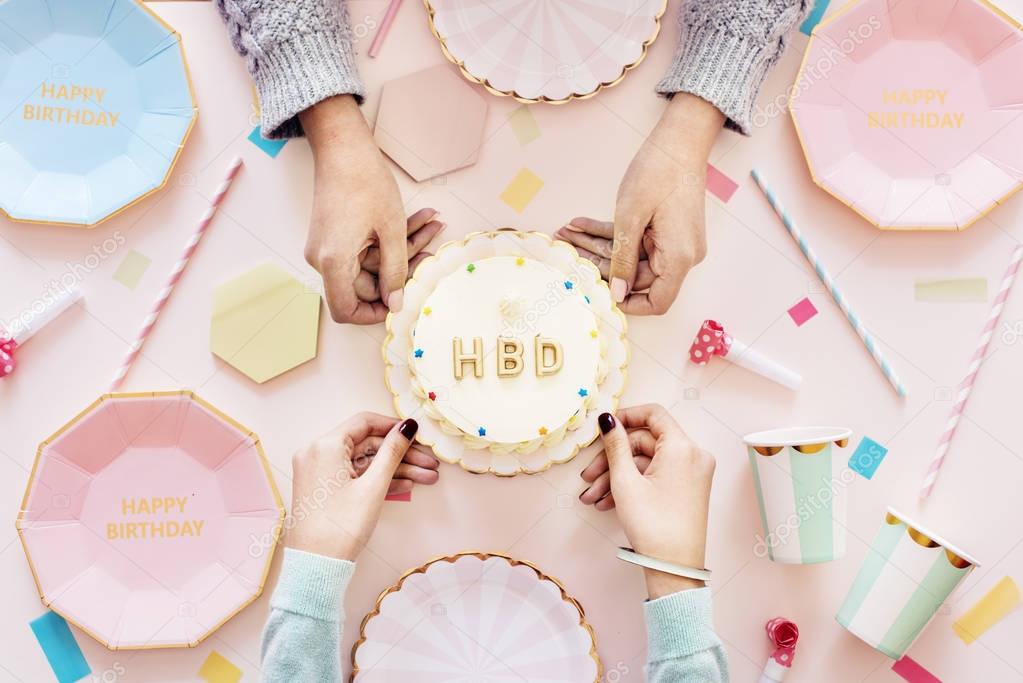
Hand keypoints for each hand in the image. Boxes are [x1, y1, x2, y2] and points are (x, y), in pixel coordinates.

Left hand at [287, 413, 438, 560]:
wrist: (316, 566)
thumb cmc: (341, 526)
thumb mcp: (373, 486)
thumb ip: (392, 452)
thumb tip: (408, 426)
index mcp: (325, 446)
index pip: (364, 422)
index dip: (394, 426)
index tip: (418, 435)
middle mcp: (318, 453)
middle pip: (368, 444)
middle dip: (401, 454)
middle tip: (430, 463)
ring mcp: (320, 472)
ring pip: (364, 462)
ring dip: (395, 469)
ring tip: (427, 478)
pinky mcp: (324, 489)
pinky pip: (355, 476)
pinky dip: (377, 480)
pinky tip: (405, 486)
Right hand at [300, 95, 443, 323]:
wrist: (342, 146)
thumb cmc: (365, 181)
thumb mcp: (391, 230)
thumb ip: (396, 272)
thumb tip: (396, 304)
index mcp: (333, 261)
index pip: (346, 310)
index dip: (373, 314)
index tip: (400, 304)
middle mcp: (323, 259)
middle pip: (365, 284)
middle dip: (402, 270)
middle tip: (432, 253)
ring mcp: (327, 247)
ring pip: (370, 263)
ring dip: (402, 248)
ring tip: (432, 224)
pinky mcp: (333, 235)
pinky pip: (364, 248)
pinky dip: (389, 239)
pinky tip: (419, 219)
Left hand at [557, 93, 723, 314]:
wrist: (679, 140)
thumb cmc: (658, 172)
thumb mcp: (630, 218)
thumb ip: (622, 259)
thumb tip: (616, 293)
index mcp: (679, 258)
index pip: (658, 302)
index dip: (627, 304)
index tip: (598, 294)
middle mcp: (681, 256)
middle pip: (636, 277)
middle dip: (599, 264)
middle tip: (566, 249)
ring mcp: (674, 243)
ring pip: (630, 257)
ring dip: (598, 245)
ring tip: (565, 233)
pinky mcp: (666, 231)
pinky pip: (636, 241)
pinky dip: (610, 233)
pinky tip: (579, 223)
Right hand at [580, 405, 714, 598]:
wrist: (674, 568)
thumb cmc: (652, 525)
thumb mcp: (626, 482)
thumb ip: (615, 445)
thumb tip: (607, 419)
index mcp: (683, 448)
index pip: (654, 414)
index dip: (626, 416)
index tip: (604, 427)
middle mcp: (693, 456)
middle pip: (644, 443)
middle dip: (612, 460)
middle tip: (588, 478)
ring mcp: (692, 474)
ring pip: (646, 463)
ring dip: (617, 477)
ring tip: (593, 498)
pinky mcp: (687, 489)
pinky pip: (656, 476)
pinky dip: (632, 485)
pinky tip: (608, 502)